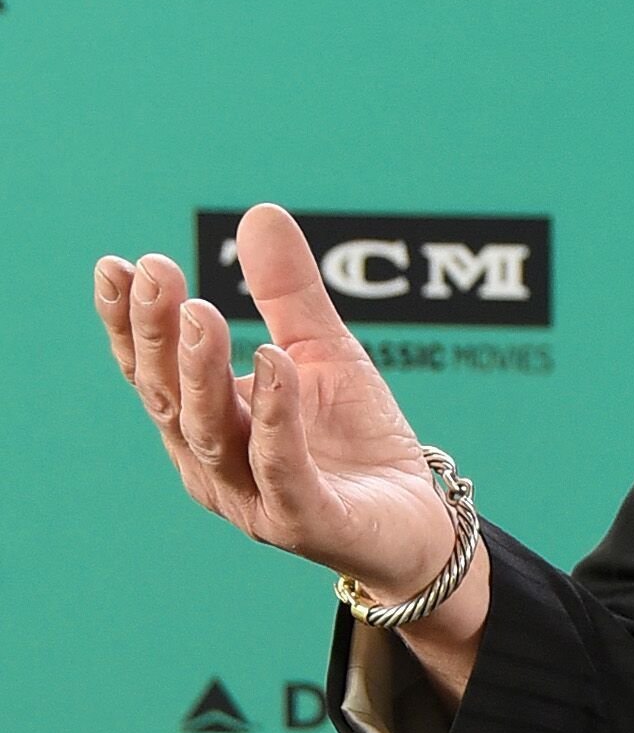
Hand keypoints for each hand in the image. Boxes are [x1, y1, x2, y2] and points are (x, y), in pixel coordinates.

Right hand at [95, 206, 457, 602]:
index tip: (118, 266)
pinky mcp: (306, 520)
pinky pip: (282, 468)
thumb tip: (260, 212)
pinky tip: (273, 363)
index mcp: (208, 422)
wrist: (415, 520)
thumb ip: (289, 293)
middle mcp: (215, 464)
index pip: (155, 371)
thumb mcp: (322, 352)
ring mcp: (255, 498)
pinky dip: (275, 416)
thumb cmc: (356, 440)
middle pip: (172, 398)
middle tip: (156, 274)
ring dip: (204, 372)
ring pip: (214, 434)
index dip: (131, 323)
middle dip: (160, 336)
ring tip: (204, 313)